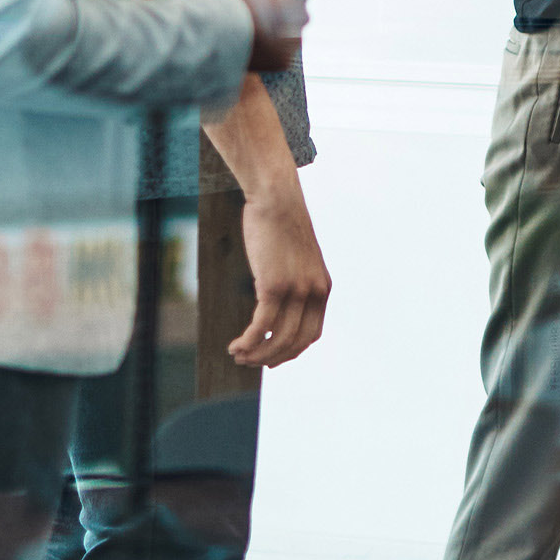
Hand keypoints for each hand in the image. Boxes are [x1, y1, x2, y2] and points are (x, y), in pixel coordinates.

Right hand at [219, 0, 310, 71]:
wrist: (220, 32)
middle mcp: (303, 17)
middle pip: (295, 14)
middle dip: (280, 14)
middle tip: (257, 14)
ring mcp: (295, 42)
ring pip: (287, 37)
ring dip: (273, 34)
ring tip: (250, 31)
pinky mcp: (284, 62)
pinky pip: (278, 55)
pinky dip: (266, 52)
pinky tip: (250, 45)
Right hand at [230, 176, 331, 368]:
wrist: (276, 198)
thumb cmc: (280, 223)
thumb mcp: (297, 256)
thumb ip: (294, 279)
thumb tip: (277, 298)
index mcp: (322, 288)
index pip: (311, 334)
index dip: (292, 351)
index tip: (273, 358)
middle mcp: (313, 292)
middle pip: (295, 342)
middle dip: (272, 358)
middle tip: (251, 362)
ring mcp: (296, 290)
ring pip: (277, 338)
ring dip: (257, 354)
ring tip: (239, 355)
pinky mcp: (274, 285)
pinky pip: (261, 325)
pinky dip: (249, 341)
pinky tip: (236, 345)